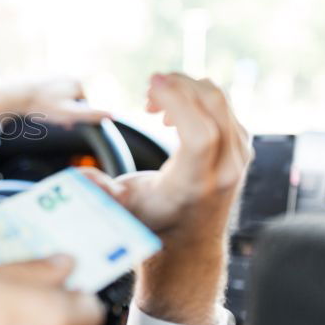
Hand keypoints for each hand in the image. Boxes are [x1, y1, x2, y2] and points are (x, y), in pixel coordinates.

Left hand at [0, 77, 109, 126]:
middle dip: (65, 113)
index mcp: (78, 82)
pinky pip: (48, 95)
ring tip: (42, 112)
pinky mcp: (42, 78)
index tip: (64, 123)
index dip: (75, 117)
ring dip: (55, 109)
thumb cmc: (43, 106)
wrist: (16, 95)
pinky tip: (36, 107)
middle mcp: (68, 75)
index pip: (84, 106)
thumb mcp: (70, 114)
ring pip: (60, 99)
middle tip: (51, 118)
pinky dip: (45, 103)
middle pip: (72, 102)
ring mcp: (54, 75)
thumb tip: (114, 116)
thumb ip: (92, 115)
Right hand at [80, 73, 251, 324]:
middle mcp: (223, 170)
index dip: (177, 100)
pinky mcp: (242, 148)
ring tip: (154, 106)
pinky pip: (223, 107)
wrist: (189, 241)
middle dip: (178, 85)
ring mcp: (238, 158)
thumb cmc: (151, 220)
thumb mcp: (121, 210)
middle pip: (212, 106)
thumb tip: (82, 179)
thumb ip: (101, 193)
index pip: (199, 133)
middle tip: (147, 91)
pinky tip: (173, 113)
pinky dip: (197, 98)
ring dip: (185, 90)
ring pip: (219, 101)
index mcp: (193, 184)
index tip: (151, 83)